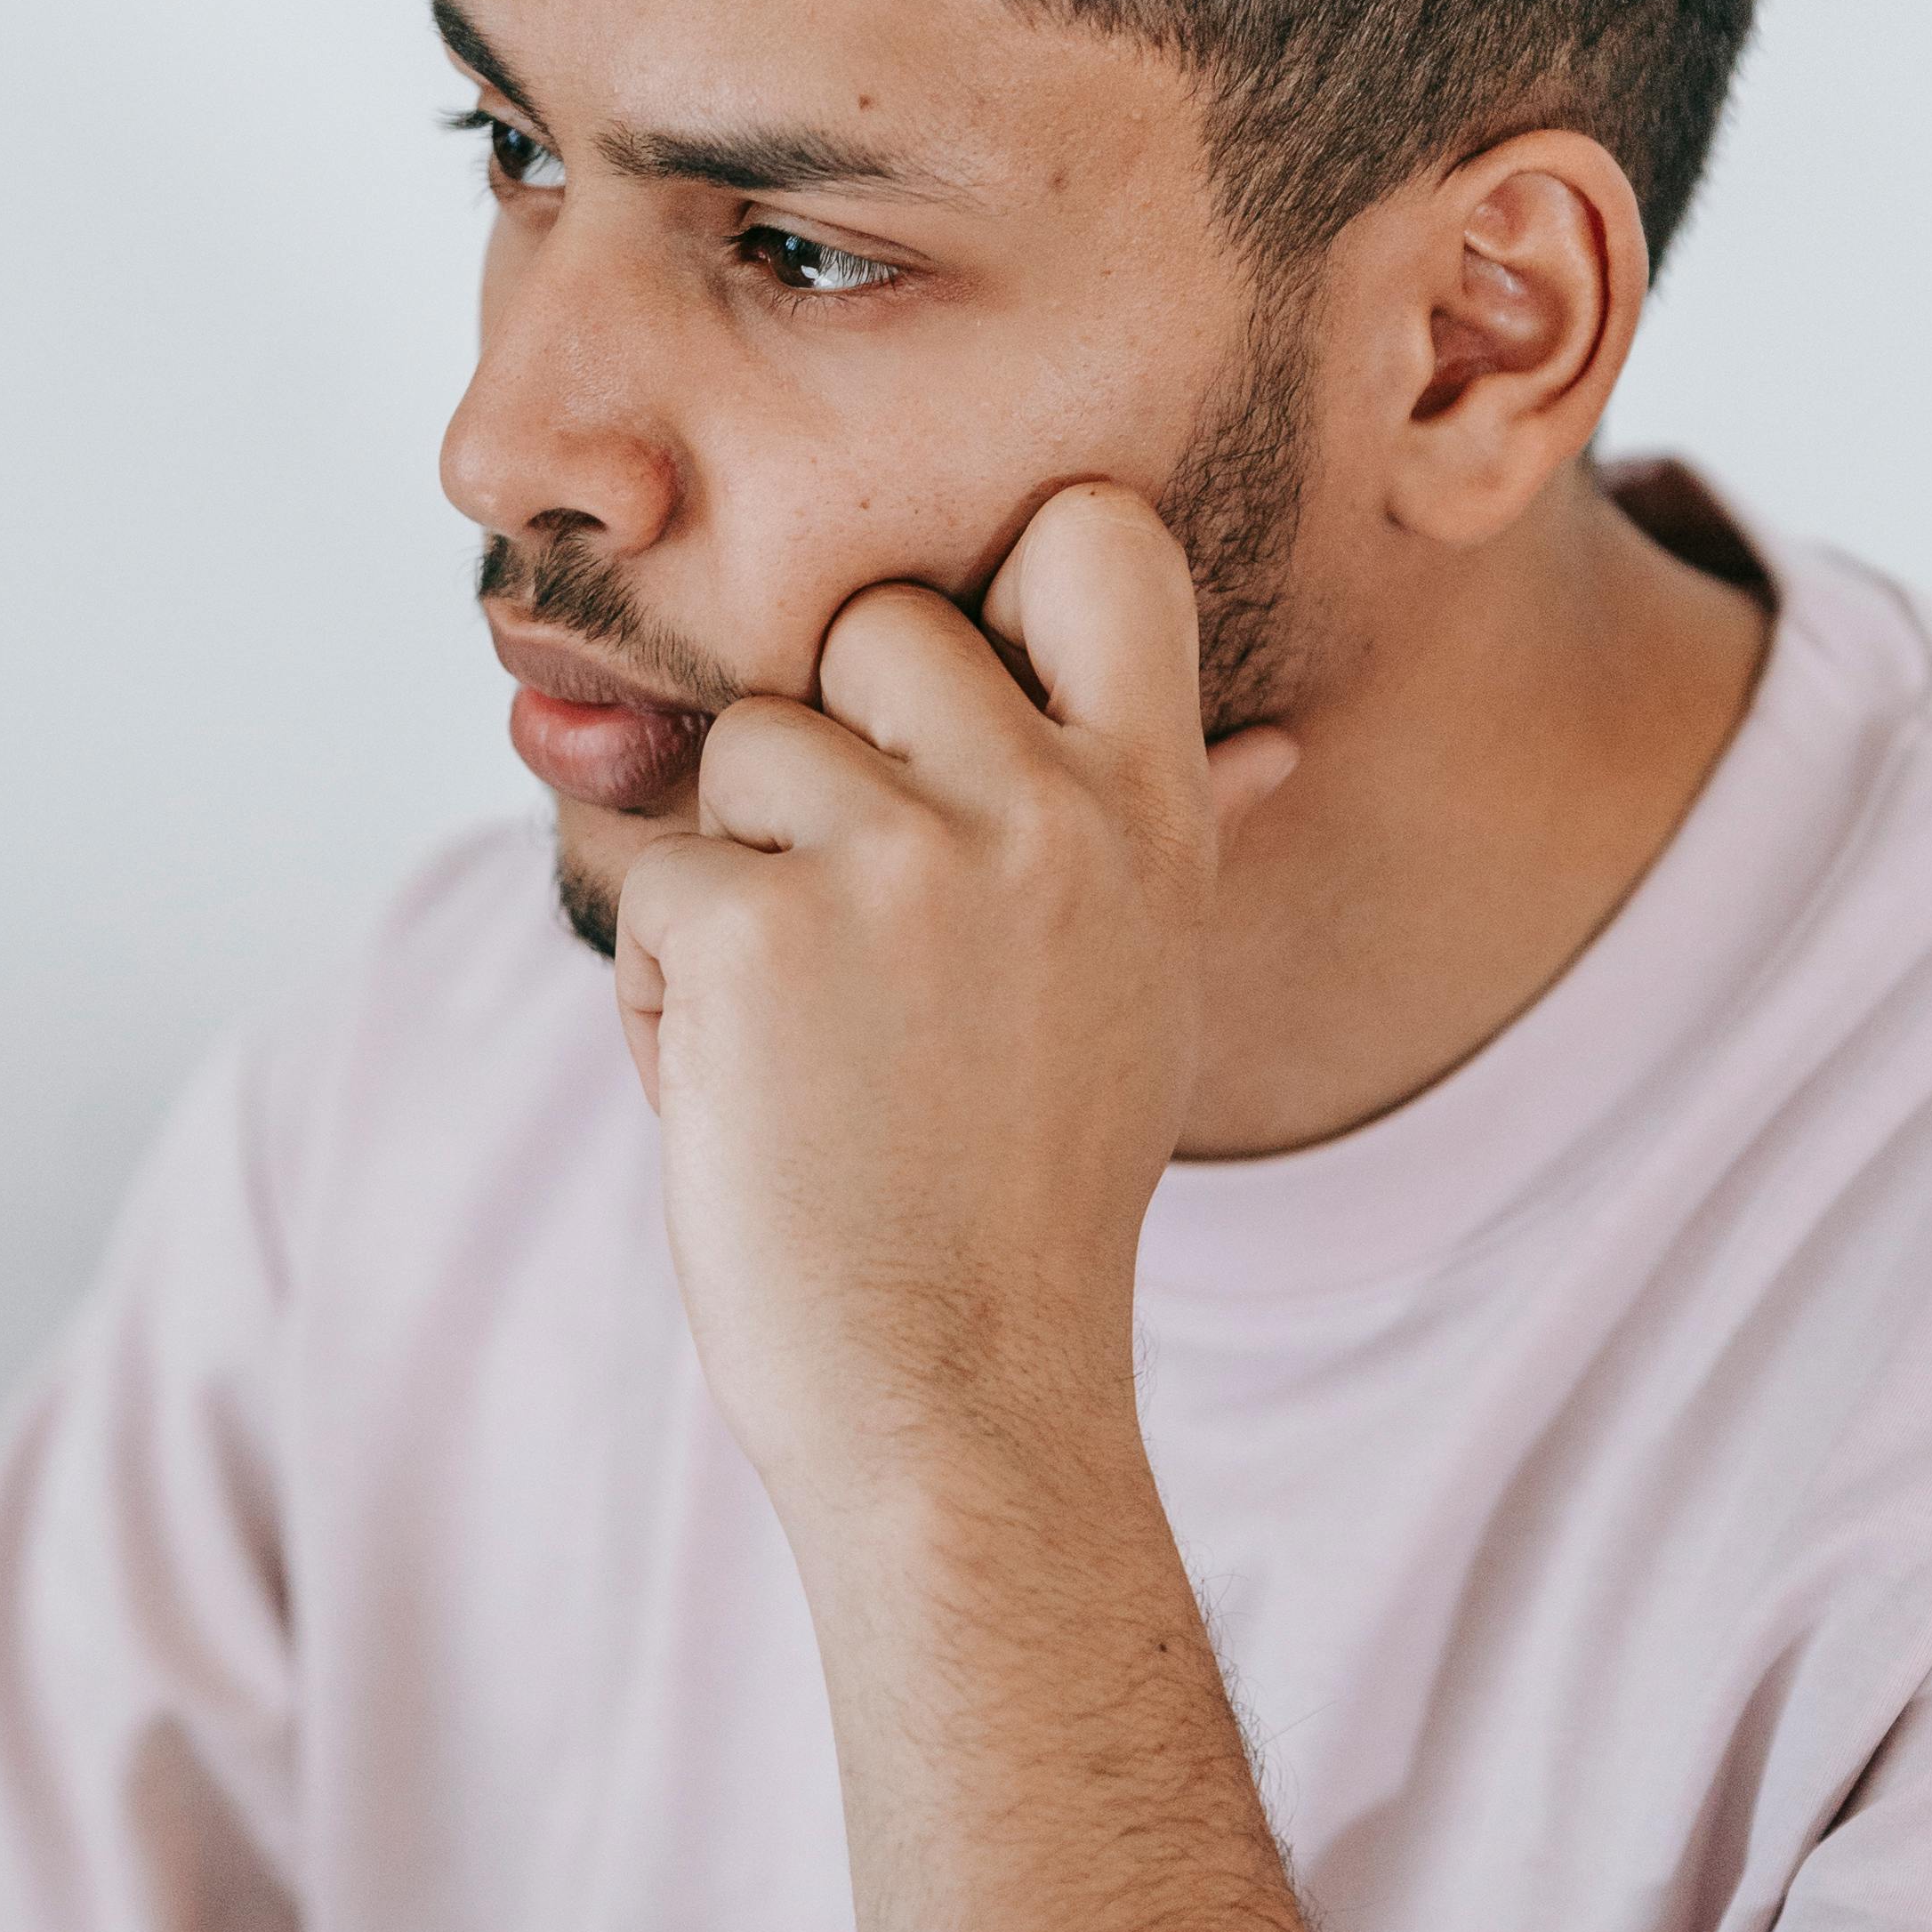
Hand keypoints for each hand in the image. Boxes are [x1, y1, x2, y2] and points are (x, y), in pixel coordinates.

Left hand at [612, 484, 1293, 1559]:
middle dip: (826, 750)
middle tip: (865, 927)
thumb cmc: (1029, 1196)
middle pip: (871, 620)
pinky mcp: (755, 928)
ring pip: (742, 747)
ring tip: (809, 1035)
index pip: (1098, 533)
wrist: (960, 1399)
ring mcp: (900, 859)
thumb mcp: (1140, 988)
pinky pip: (656, 877)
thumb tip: (1274, 746)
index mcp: (1149, 807)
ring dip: (735, 878)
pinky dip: (670, 991)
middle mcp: (1044, 807)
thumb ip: (1169, 837)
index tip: (967, 692)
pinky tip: (748, 1095)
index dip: (1003, 579)